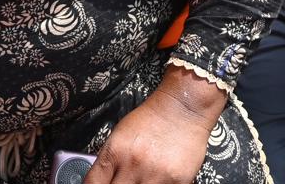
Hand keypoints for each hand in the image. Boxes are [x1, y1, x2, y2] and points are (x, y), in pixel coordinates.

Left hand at [86, 68, 224, 183]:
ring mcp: (155, 175)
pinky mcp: (177, 181)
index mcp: (115, 152)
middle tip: (123, 181)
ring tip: (141, 180)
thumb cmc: (152, 119)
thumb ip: (110, 161)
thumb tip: (102, 182)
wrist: (182, 107)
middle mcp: (133, 164)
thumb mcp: (120, 134)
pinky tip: (156, 180)